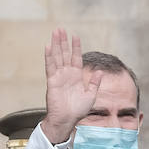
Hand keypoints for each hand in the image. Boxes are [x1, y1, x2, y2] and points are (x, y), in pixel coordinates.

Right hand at [41, 28, 102, 142]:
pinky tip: (48, 46)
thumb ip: (94, 83)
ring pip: (57, 57)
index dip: (75, 47)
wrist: (67, 119)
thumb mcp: (91, 95)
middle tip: (60, 29)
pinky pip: (50, 66)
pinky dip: (49, 56)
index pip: (76, 58)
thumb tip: (100, 72)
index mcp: (76, 76)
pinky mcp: (52, 81)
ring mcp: (59, 76)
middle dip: (63, 41)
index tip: (75, 36)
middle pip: (64, 54)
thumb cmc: (78, 110)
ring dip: (56, 44)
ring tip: (55, 32)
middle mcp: (67, 74)